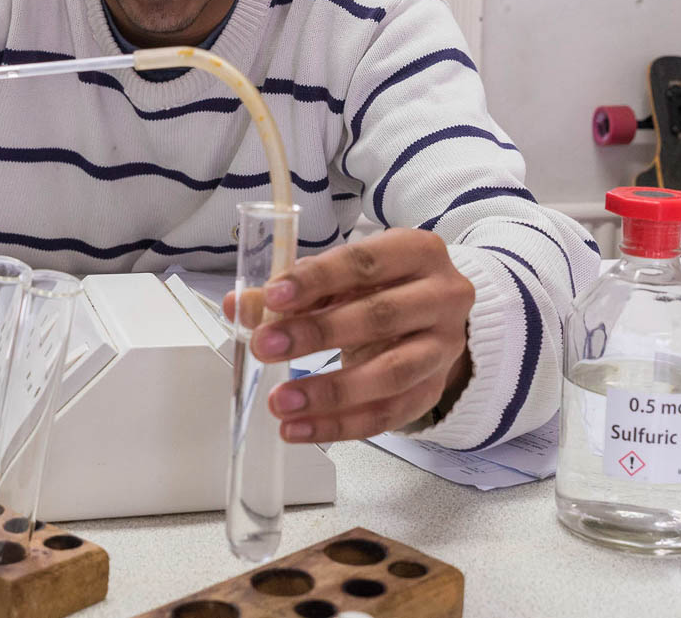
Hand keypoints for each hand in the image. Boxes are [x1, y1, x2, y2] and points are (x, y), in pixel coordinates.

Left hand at [227, 228, 473, 442]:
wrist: (428, 320)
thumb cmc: (375, 289)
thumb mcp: (337, 279)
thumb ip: (290, 291)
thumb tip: (237, 305)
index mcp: (416, 252)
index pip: (364, 262)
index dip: (316, 280)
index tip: (272, 296)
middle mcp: (442, 296)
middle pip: (380, 317)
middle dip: (316, 334)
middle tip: (263, 347)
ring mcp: (444, 347)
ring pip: (390, 374)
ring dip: (330, 391)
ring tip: (279, 402)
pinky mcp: (435, 389)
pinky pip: (389, 415)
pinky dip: (340, 425)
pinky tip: (299, 428)